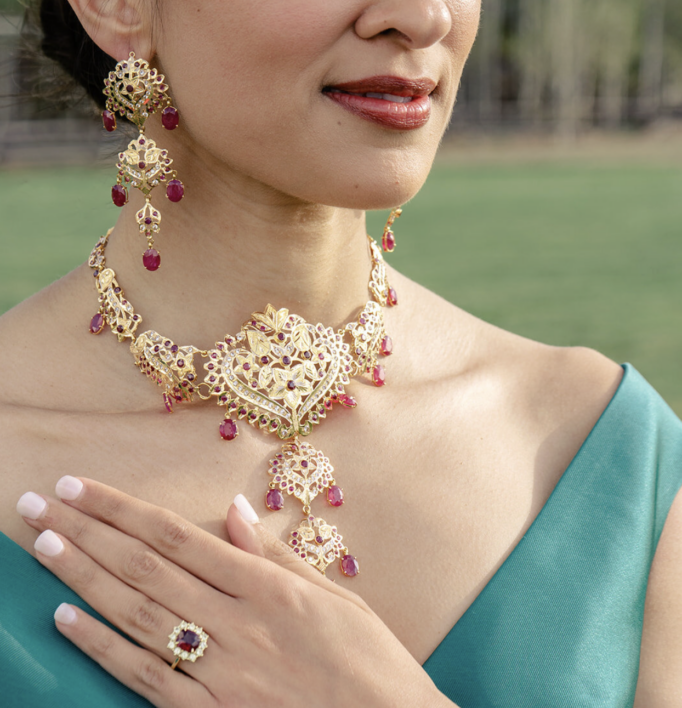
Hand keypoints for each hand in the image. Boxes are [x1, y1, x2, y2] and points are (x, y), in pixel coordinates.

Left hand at [17, 478, 447, 707]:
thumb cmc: (370, 665)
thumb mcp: (336, 596)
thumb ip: (277, 554)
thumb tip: (233, 508)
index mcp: (268, 586)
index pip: (177, 535)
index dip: (122, 509)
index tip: (83, 487)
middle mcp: (236, 622)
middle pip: (145, 566)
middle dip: (88, 531)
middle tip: (43, 503)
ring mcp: (220, 671)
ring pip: (136, 613)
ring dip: (83, 577)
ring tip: (45, 545)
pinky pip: (145, 677)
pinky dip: (103, 647)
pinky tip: (69, 620)